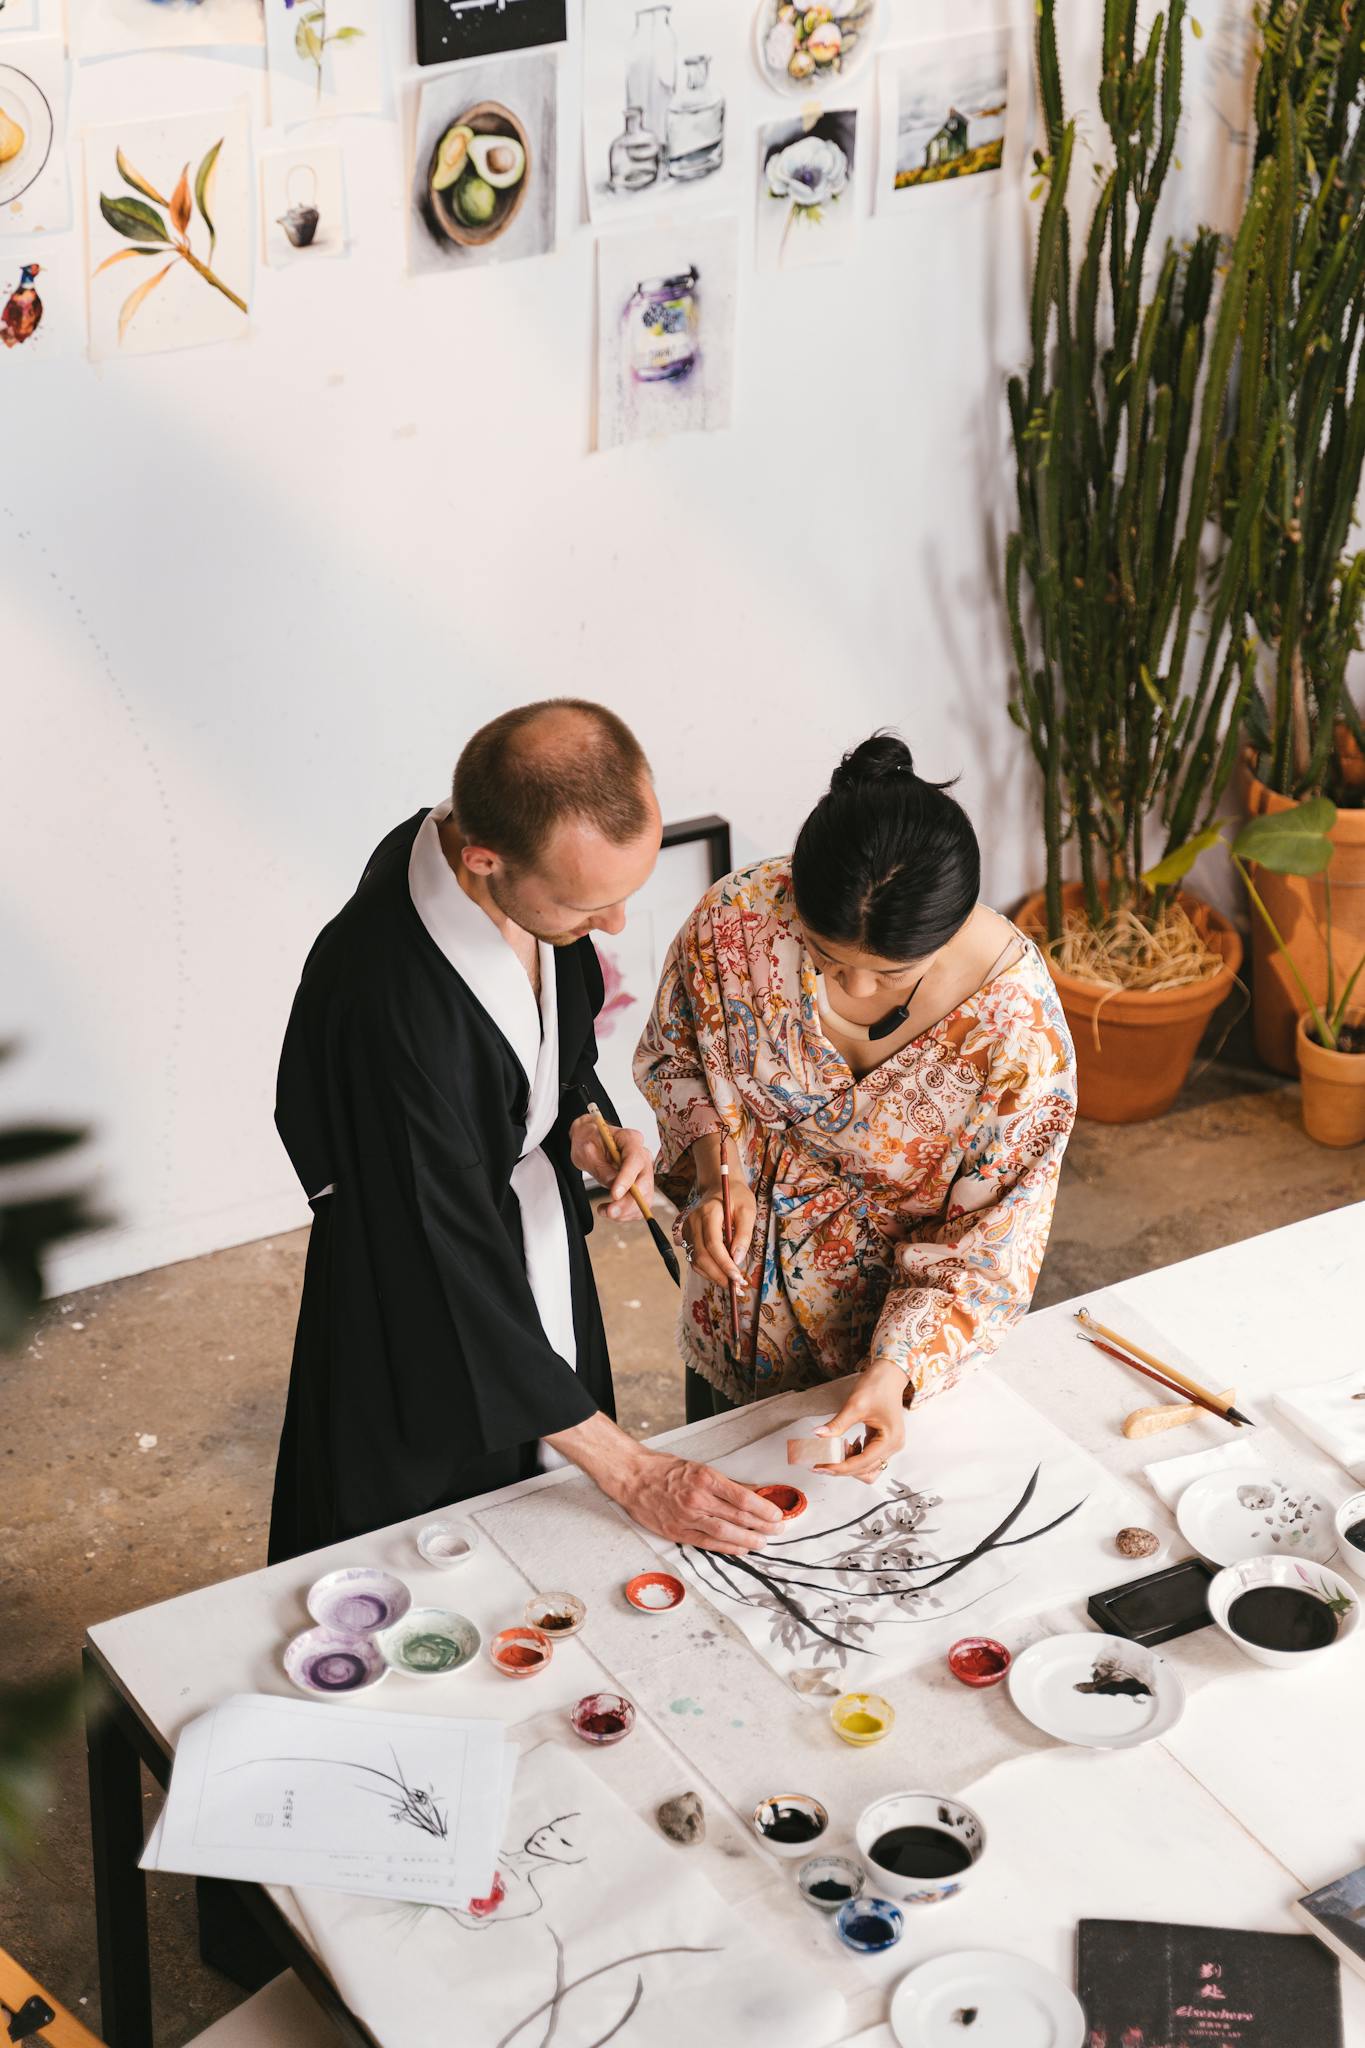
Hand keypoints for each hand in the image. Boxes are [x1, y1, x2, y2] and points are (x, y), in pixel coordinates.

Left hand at [570, 1115, 655, 1221]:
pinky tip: (611, 1210)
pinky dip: (627, 1213)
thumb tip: (613, 1185)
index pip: (635, 1160)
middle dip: (629, 1201)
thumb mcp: (586, 1151)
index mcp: (630, 1139)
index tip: (614, 1195)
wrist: (590, 1142)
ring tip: (605, 1211)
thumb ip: (600, 1167)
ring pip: (645, 1197)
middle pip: (645, 1182)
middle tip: (610, 1211)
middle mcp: (642, 1154)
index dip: (627, 1179)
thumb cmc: (589, 1140)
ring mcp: (643, 1171)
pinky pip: (640, 1204)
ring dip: (627, 1211)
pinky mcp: (640, 1185)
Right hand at [613, 1445, 783, 1554]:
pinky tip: (741, 1548)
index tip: (777, 1514)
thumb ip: (727, 1484)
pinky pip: (708, 1543)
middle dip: (763, 1525)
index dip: (764, 1509)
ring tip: (763, 1542)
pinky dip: (728, 1547)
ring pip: (725, 1533)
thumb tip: (754, 1493)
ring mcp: (687, 1518)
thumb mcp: (699, 1468)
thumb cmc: (665, 1470)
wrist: (633, 1478)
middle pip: (738, 1517)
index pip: (743, 1498)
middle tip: (778, 1529)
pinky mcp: (678, 1532)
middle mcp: (698, 1499)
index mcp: (705, 1478)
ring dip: (749, 1540)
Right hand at [678, 1143, 755, 1289]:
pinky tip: (723, 1275)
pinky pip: (695, 1258)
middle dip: (719, 1275)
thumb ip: (743, 1235)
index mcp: (708, 1213)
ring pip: (696, 1261)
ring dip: (714, 1276)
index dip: (724, 1264)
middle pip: (701, 1256)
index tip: (738, 1278)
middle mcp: (692, 1222)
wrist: (720, 1186)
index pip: (712, 1244)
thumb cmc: (737, 1197)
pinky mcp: (687, 1237)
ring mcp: (687, 1230)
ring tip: (732, 1285)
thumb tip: (737, 1260)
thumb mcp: (748, 1211)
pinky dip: (708, 1270)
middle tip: (737, 1287)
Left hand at [813, 1361, 909, 1481]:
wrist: (888, 1375)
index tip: (820, 1467)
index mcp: (890, 1440)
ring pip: (867, 1469)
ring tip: (836, 1448)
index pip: (862, 1463)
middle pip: (865, 1470)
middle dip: (842, 1467)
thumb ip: (837, 1424)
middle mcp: (893, 1447)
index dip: (839, 1467)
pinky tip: (845, 1443)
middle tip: (821, 1460)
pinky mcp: (883, 1442)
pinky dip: (854, 1456)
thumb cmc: (876, 1386)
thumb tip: (818, 1435)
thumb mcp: (855, 1405)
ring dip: (850, 1464)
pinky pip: (868, 1458)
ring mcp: (889, 1446)